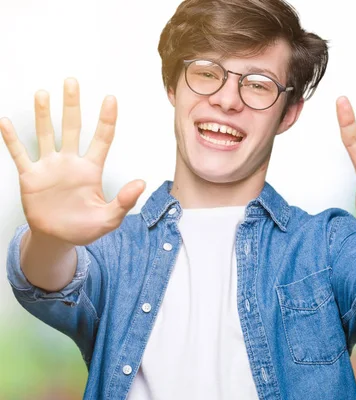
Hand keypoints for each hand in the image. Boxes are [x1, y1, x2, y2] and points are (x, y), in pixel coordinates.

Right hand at [0, 78, 144, 245]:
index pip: (102, 139)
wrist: (58, 238)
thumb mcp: (109, 218)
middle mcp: (70, 162)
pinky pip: (20, 155)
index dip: (106, 119)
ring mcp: (49, 167)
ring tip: (43, 93)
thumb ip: (124, 201)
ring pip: (46, 134)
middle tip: (72, 82)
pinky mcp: (30, 177)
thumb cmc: (85, 228)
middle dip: (72, 105)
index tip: (110, 98)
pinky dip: (12, 139)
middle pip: (72, 127)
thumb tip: (141, 183)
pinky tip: (5, 122)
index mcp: (91, 170)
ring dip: (43, 115)